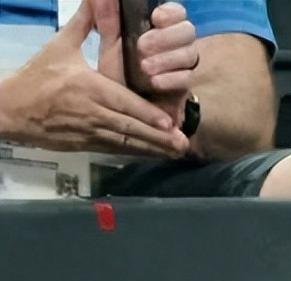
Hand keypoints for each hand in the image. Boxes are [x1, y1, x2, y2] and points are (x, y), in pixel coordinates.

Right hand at [0, 2, 187, 156]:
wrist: (11, 108)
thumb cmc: (39, 76)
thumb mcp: (60, 47)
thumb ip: (82, 25)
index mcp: (87, 87)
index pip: (122, 102)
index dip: (146, 114)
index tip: (168, 122)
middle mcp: (91, 112)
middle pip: (129, 127)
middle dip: (157, 137)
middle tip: (183, 143)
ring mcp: (88, 132)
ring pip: (125, 143)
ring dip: (152, 148)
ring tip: (177, 152)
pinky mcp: (85, 145)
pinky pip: (115, 150)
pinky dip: (136, 153)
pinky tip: (155, 154)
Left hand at [94, 0, 197, 125]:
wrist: (125, 113)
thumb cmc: (118, 75)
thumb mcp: (109, 46)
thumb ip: (107, 20)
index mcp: (160, 29)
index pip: (177, 12)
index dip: (171, 13)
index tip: (155, 18)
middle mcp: (176, 44)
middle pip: (188, 31)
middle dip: (166, 37)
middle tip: (142, 46)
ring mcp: (183, 66)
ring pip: (190, 54)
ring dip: (167, 59)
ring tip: (145, 68)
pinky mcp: (185, 87)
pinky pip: (187, 78)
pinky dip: (171, 79)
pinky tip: (155, 82)